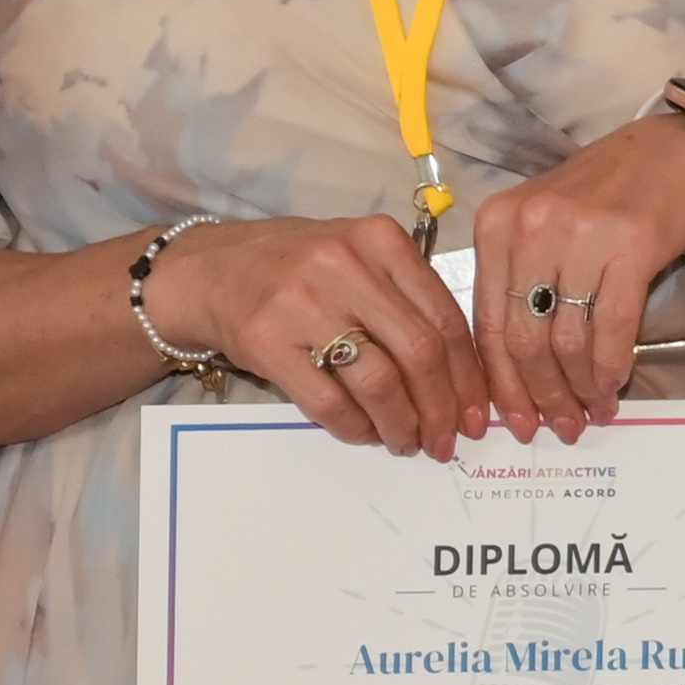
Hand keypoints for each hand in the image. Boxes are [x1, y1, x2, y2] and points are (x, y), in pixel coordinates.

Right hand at [151, 214, 488, 455]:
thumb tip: (462, 377)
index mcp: (381, 241)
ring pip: (378, 380)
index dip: (469, 376)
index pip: (446, 318)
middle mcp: (345, 265)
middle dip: (442, 408)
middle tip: (447, 441)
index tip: (478, 414)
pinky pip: (327, 399)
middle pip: (420, 352)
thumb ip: (407, 299)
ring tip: (407, 443)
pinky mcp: (266, 340)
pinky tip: (365, 435)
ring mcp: (303, 301)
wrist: (206, 270)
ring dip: (401, 423)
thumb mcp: (358, 258)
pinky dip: (354, 426)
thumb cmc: (295, 268)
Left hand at [467, 118, 684, 437]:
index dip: (499, 384)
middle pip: (522, 339)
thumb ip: (520, 285)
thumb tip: (514, 371)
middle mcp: (531, 227)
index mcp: (498, 225)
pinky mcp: (631, 245)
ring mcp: (580, 235)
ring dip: (578, 388)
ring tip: (592, 412)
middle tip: (558, 426)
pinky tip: (614, 386)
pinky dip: (610, 367)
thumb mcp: (542, 228)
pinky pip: (611, 327)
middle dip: (540, 395)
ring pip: (565, 340)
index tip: (512, 420)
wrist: (674, 155)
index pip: (486, 324)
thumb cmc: (606, 197)